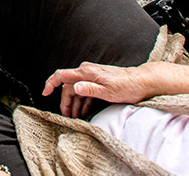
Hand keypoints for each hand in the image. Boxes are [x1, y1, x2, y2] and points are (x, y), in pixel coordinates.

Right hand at [42, 60, 160, 118]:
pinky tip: (84, 111)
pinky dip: (83, 101)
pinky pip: (86, 90)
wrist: (143, 81)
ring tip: (75, 117)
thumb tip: (74, 88)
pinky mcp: (99, 80)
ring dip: (75, 103)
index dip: (51, 84)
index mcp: (86, 72)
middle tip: (67, 116)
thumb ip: (89, 89)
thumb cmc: (127, 86)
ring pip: (77, 90)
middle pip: (69, 86)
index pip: (62, 76)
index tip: (45, 93)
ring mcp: (93, 75)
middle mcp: (87, 71)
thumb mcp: (108, 91)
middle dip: (66, 102)